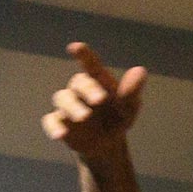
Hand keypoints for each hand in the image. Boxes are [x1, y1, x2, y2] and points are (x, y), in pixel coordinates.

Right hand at [41, 42, 146, 160]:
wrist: (107, 144)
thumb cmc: (118, 118)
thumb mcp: (129, 107)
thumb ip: (131, 91)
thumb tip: (140, 71)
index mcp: (98, 82)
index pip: (90, 65)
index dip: (84, 55)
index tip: (76, 47)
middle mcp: (80, 90)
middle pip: (78, 83)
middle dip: (88, 89)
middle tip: (99, 100)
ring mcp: (68, 106)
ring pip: (63, 99)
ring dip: (72, 107)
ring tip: (84, 117)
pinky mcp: (60, 123)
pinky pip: (51, 121)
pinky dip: (55, 127)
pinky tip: (61, 134)